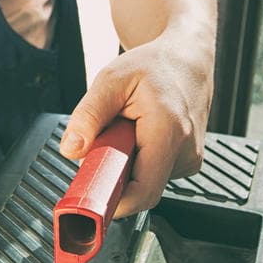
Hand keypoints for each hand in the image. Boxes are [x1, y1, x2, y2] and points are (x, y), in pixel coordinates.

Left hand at [59, 34, 211, 217]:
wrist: (187, 59)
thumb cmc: (153, 66)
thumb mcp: (111, 80)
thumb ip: (88, 115)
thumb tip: (71, 149)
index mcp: (169, 132)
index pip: (143, 192)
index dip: (112, 203)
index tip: (88, 201)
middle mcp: (187, 151)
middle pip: (140, 189)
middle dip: (113, 173)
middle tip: (103, 141)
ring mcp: (190, 159)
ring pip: (145, 181)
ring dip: (126, 163)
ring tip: (127, 129)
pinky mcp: (187, 162)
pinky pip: (153, 173)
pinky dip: (138, 159)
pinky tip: (140, 134)